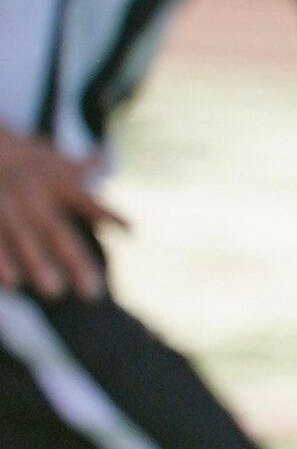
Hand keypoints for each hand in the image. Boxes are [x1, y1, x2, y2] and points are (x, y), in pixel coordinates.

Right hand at [0, 131, 122, 298]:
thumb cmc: (18, 157)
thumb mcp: (49, 158)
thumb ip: (80, 167)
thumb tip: (105, 161)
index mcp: (55, 184)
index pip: (87, 202)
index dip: (109, 215)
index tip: (132, 232)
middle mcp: (34, 197)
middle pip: (58, 231)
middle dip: (75, 260)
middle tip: (93, 292)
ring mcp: (7, 207)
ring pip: (25, 238)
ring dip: (38, 263)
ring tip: (54, 290)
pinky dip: (2, 261)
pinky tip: (13, 284)